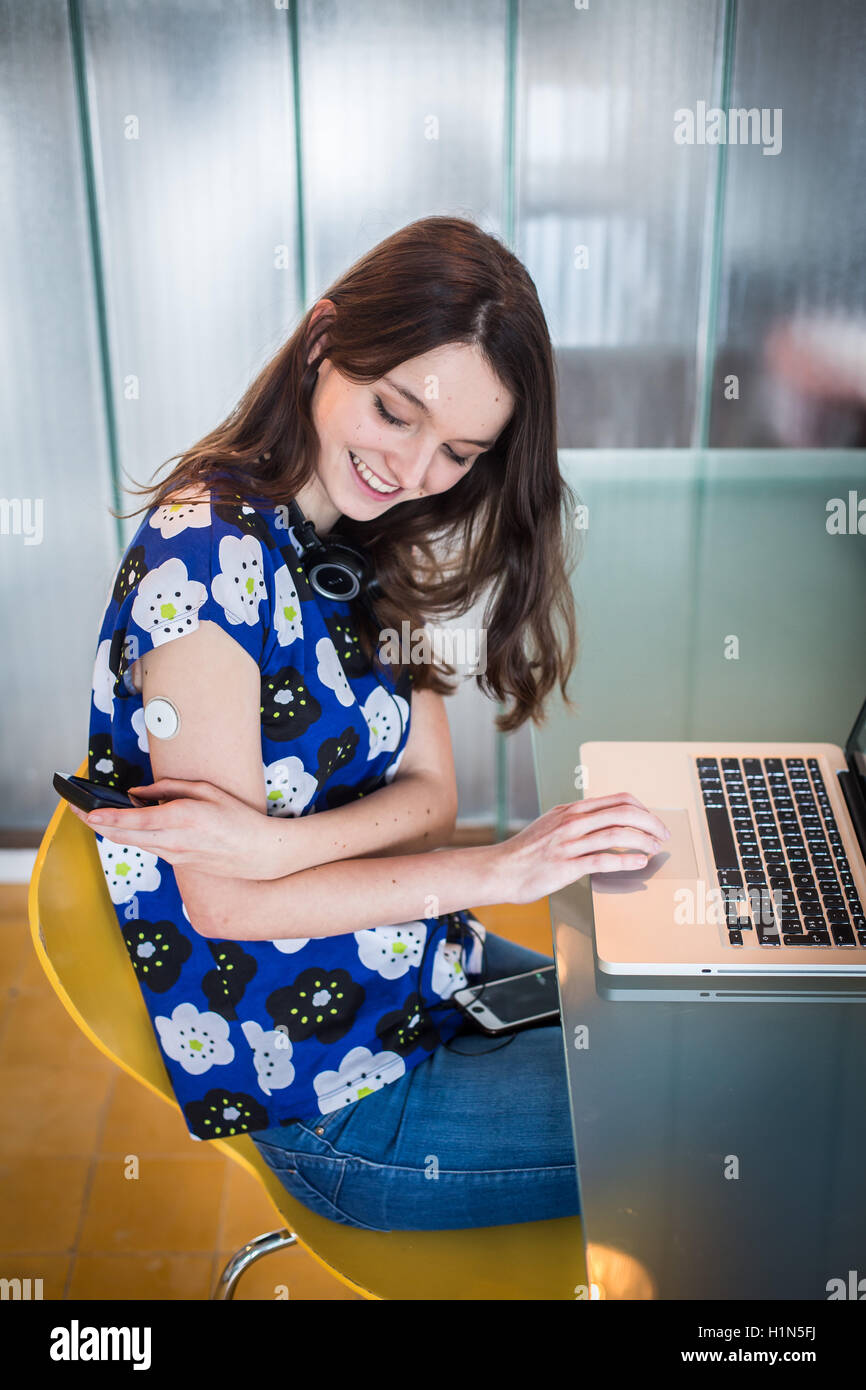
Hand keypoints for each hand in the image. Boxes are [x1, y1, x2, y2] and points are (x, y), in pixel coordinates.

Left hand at [67, 778, 281, 879]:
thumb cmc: (237, 817)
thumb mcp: (207, 791)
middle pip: (123, 835)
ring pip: (132, 843)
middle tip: (76, 810)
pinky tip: (124, 826)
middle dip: (95, 823)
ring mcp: (173, 855)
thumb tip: (139, 792)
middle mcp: (172, 840)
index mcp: (181, 817)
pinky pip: (147, 847)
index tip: (85, 809)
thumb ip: (170, 788)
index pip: (132, 819)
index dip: (104, 815)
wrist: (258, 853)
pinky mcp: (176, 863)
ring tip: (93, 817)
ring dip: (110, 831)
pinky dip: (131, 836)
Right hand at [491, 792, 670, 904]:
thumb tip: (604, 822)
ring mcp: (569, 842)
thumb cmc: (526, 852)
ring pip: (617, 833)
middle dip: (651, 823)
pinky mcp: (567, 865)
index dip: (643, 809)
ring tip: (655, 849)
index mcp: (572, 810)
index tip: (654, 821)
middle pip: (623, 813)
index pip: (617, 800)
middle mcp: (572, 821)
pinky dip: (627, 860)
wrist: (500, 870)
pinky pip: (604, 859)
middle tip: (664, 835)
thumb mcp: (551, 825)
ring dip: (644, 841)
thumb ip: (577, 821)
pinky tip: (639, 863)